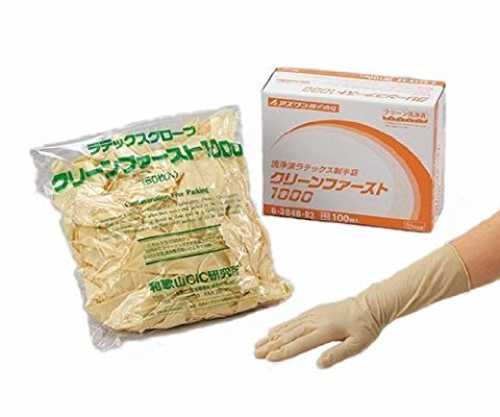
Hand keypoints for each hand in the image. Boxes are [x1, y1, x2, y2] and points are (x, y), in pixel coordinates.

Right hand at [255, 297, 380, 367]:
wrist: (370, 305)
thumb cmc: (366, 327)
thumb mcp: (357, 345)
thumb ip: (338, 354)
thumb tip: (319, 364)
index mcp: (326, 330)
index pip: (300, 344)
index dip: (283, 352)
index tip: (269, 357)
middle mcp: (316, 321)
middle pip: (289, 335)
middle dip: (271, 345)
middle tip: (256, 353)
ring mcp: (314, 315)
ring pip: (289, 327)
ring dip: (273, 336)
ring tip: (258, 344)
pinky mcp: (315, 311)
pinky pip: (294, 319)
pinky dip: (282, 326)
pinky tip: (273, 330)